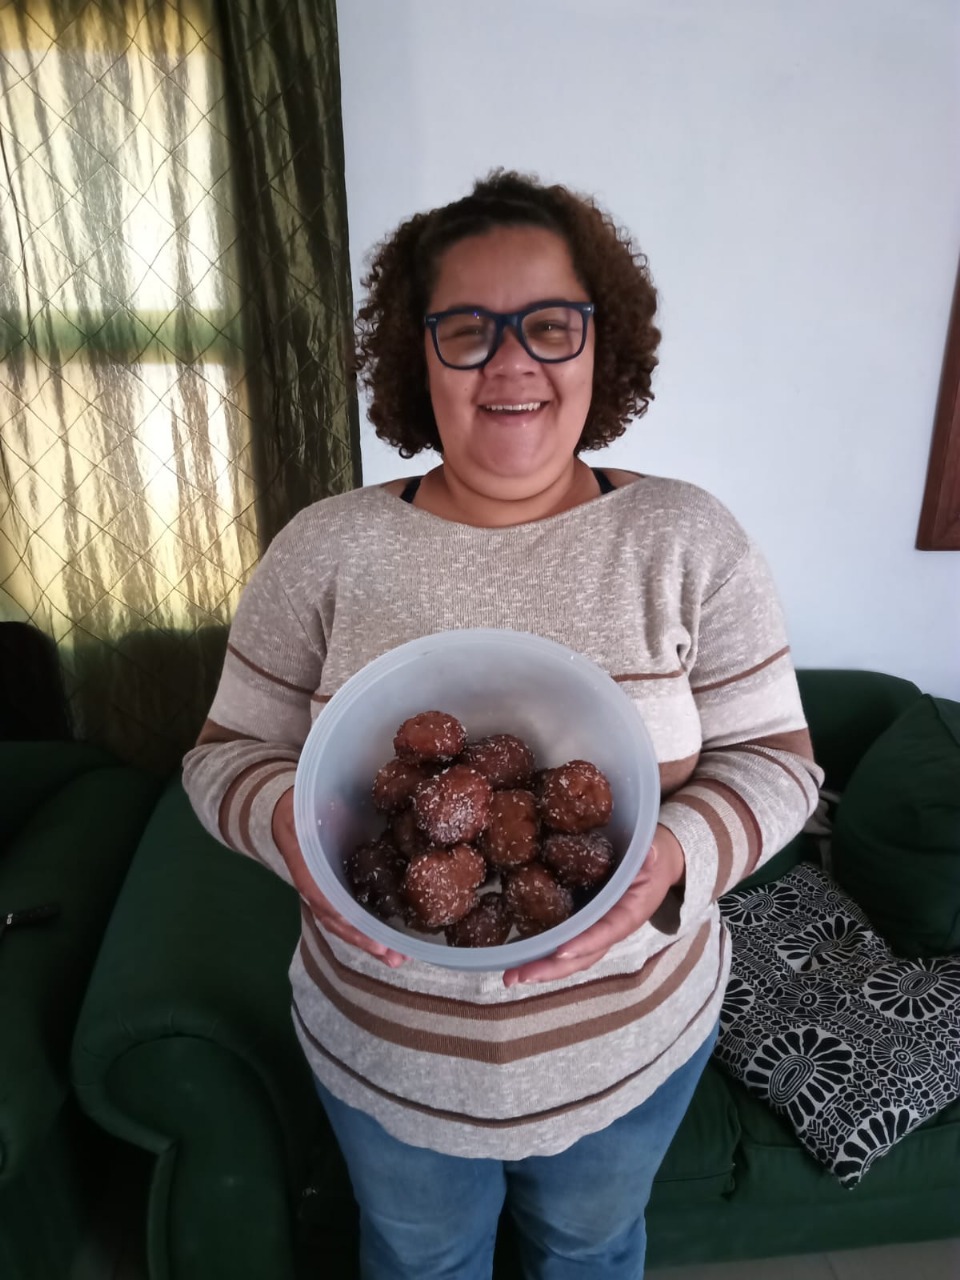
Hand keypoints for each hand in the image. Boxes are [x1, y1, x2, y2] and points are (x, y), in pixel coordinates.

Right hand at [272, 789, 406, 968]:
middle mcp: (314, 886)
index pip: (323, 899)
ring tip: (396, 958)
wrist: (286, 812)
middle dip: (364, 940)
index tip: (370, 934)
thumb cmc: (299, 808)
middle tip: (393, 957)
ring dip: (368, 942)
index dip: (346, 918)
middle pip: (337, 921)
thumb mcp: (302, 806)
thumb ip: (314, 812)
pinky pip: (349, 914)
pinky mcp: (335, 890)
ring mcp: (323, 891)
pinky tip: (388, 939)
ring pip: (343, 924)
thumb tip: (334, 805)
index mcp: (305, 866)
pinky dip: (366, 930)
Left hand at [502, 825, 684, 987]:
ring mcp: (592, 930)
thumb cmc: (651, 858)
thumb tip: (651, 854)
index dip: (585, 943)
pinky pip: (559, 941)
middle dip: (551, 968)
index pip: (607, 932)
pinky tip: (512, 958)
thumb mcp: (654, 855)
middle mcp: (607, 929)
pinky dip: (537, 951)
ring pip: (567, 956)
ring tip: (510, 976)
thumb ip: (651, 857)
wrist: (653, 863)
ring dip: (539, 967)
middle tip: (520, 976)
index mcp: (627, 914)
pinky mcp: (578, 922)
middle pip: (581, 955)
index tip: (561, 952)